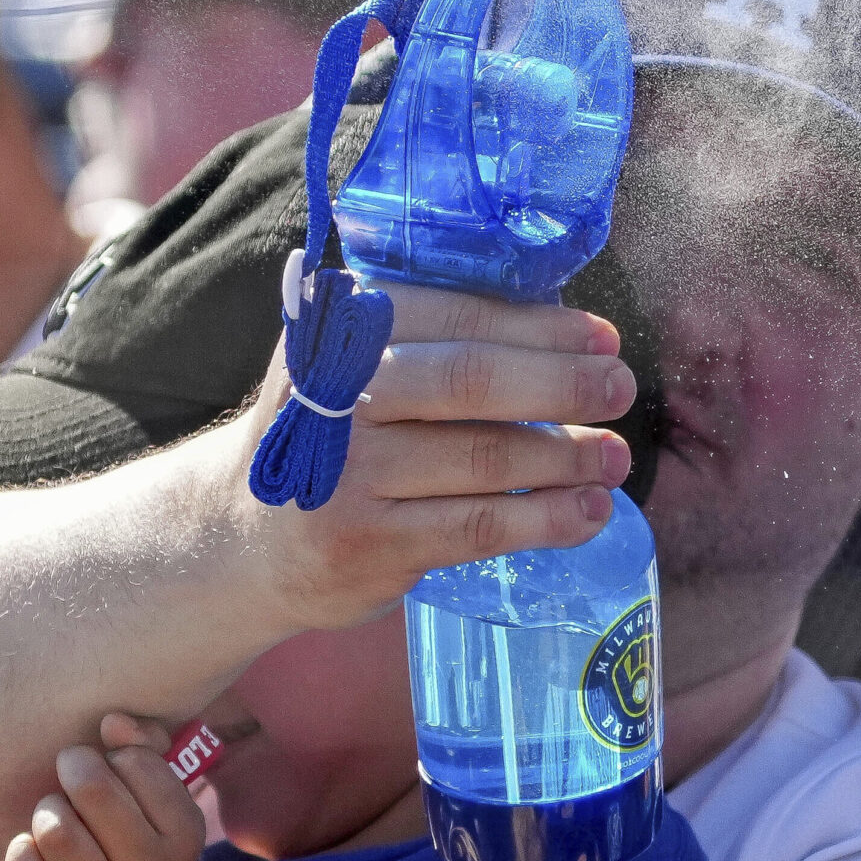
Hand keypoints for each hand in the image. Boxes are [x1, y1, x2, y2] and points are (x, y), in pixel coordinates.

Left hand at [6, 714, 211, 860]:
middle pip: (89, 789)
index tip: (112, 770)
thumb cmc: (143, 843)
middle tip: (71, 775)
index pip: (134, 761)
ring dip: (46, 810)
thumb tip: (112, 720)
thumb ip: (144, 748)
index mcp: (186, 833)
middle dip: (72, 769)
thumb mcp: (162, 800)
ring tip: (55, 814)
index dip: (112, 755)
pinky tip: (31, 849)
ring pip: (53, 831)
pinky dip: (18, 852)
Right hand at [221, 286, 640, 629]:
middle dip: (562, 383)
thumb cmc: (330, 440)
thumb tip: (568, 339)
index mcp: (337, 334)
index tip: (602, 338)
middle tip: (619, 389)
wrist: (241, 536)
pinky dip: (545, 518)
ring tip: (615, 458)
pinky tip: (586, 513)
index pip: (454, 317)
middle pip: (471, 381)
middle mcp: (333, 396)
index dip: (539, 327)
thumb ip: (428, 343)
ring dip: (568, 456)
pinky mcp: (368, 543)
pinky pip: (479, 525)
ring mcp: (347, 474)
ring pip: (484, 456)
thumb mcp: (349, 370)